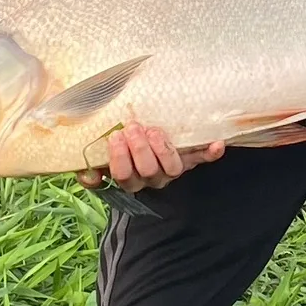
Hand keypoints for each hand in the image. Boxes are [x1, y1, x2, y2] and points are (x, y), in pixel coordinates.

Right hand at [76, 123, 225, 193]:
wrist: (147, 147)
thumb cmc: (121, 150)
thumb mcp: (101, 158)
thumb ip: (90, 165)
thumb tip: (87, 175)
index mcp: (130, 177)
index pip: (123, 175)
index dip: (119, 158)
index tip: (115, 136)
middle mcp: (152, 177)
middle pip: (147, 170)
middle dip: (139, 148)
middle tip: (133, 127)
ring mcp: (172, 169)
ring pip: (172, 168)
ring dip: (163, 148)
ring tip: (155, 130)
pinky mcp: (190, 159)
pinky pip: (202, 159)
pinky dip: (210, 153)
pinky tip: (217, 144)